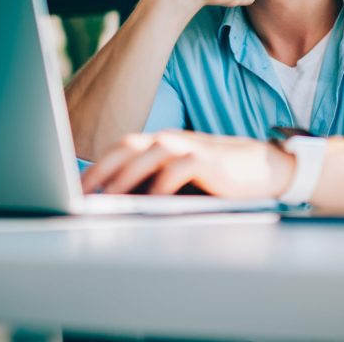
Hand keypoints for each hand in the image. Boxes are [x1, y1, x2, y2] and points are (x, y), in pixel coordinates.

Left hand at [81, 130, 295, 199]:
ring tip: (106, 196)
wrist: (266, 168)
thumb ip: (156, 182)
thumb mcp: (184, 178)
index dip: (97, 166)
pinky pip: (179, 168)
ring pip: (150, 153)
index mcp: (163, 144)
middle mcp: (172, 141)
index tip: (77, 187)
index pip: (122, 148)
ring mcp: (190, 147)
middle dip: (101, 169)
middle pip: (128, 146)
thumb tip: (119, 202)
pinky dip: (162, 183)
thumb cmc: (221, 176)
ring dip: (126, 175)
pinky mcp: (209, 160)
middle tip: (80, 191)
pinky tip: (150, 200)